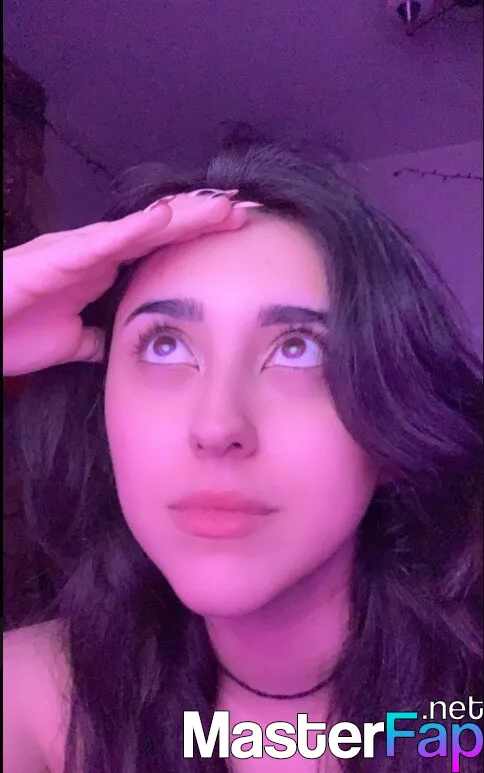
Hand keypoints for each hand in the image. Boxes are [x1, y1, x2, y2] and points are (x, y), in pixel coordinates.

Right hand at [3, 192, 248, 375]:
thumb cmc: (13, 330)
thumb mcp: (72, 342)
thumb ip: (96, 337)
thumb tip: (115, 342)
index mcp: (103, 268)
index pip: (161, 247)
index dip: (199, 236)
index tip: (238, 232)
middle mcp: (96, 251)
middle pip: (161, 229)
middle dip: (204, 217)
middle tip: (248, 207)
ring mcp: (79, 250)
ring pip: (140, 226)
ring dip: (183, 214)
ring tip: (222, 202)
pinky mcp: (57, 258)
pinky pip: (102, 241)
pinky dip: (135, 229)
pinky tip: (167, 217)